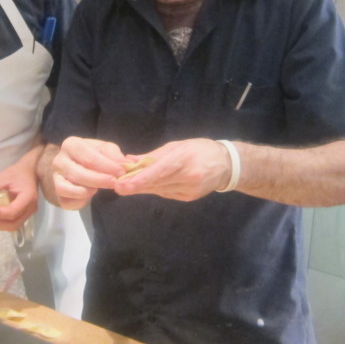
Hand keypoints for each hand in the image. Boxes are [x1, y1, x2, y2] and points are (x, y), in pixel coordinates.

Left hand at [0, 152, 40, 231]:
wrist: (30, 172)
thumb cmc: (18, 173)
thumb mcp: (4, 176)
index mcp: (28, 197)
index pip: (13, 211)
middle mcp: (30, 208)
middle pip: (13, 224)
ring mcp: (28, 213)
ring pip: (13, 226)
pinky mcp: (24, 215)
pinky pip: (13, 223)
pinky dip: (1, 223)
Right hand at [48, 136, 126, 209]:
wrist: (79, 166)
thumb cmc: (93, 156)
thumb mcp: (105, 150)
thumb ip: (114, 155)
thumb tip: (123, 163)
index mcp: (71, 145)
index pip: (88, 156)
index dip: (106, 165)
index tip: (121, 172)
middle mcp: (59, 160)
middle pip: (77, 173)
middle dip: (99, 179)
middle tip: (114, 182)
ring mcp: (56, 177)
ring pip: (67, 188)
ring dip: (87, 190)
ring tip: (98, 188)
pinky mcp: (58, 193)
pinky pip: (66, 200)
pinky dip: (80, 200)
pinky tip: (90, 194)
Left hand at [114, 139, 231, 200]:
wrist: (226, 164)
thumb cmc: (200, 149)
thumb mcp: (177, 145)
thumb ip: (154, 155)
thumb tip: (131, 161)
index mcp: (184, 158)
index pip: (159, 171)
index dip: (140, 179)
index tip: (123, 184)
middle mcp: (188, 176)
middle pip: (157, 183)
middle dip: (136, 186)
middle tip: (118, 187)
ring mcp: (189, 189)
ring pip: (160, 190)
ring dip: (143, 188)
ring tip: (126, 186)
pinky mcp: (189, 198)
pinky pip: (166, 194)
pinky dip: (155, 189)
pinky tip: (147, 186)